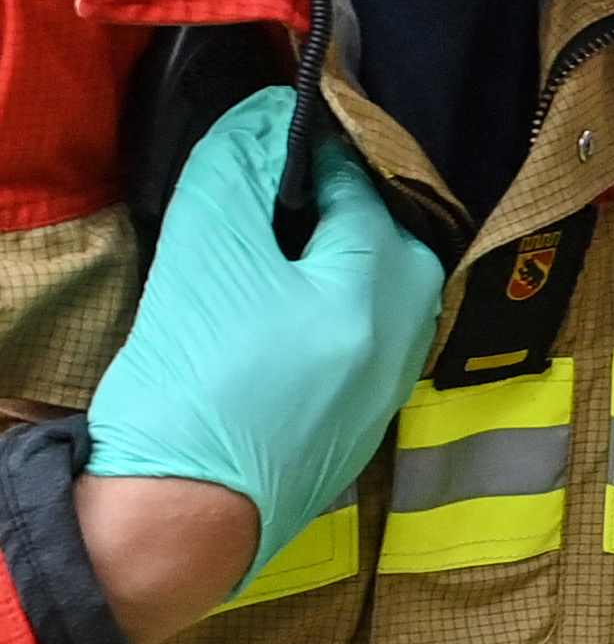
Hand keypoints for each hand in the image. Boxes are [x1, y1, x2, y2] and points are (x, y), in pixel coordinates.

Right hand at [85, 88, 446, 580]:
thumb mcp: (204, 261)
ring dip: (339, 262)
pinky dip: (330, 313)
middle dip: (344, 210)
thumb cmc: (194, 388)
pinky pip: (358, 346)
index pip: (363, 191)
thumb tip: (262, 120)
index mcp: (382, 294)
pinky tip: (280, 313)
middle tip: (284, 190)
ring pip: (380, 297)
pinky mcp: (352, 429)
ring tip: (278, 245)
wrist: (179, 524)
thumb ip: (236, 179)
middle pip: (390, 244)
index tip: (280, 132)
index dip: (319, 156)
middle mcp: (403, 341)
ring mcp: (384, 390)